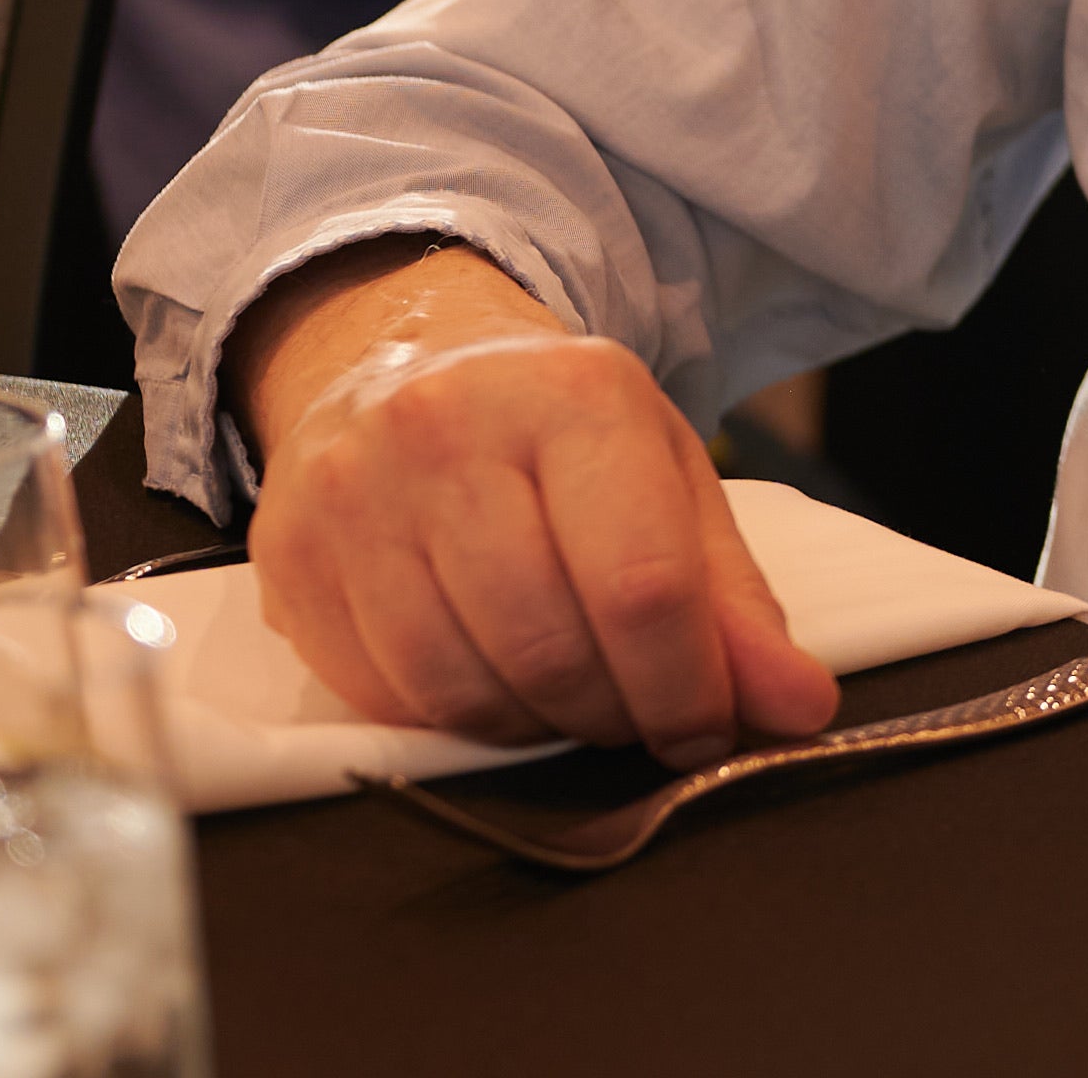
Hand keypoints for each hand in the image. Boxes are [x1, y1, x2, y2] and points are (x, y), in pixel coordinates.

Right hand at [239, 245, 832, 764]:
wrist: (402, 355)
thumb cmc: (554, 428)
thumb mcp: (666, 476)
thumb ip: (734, 601)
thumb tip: (798, 708)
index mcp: (575, 398)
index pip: (643, 586)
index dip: (685, 689)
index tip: (706, 732)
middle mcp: (449, 433)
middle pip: (550, 648)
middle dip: (613, 715)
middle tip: (637, 717)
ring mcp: (355, 495)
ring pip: (461, 686)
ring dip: (533, 727)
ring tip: (567, 699)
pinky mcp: (289, 557)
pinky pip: (385, 695)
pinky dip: (453, 717)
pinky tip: (489, 681)